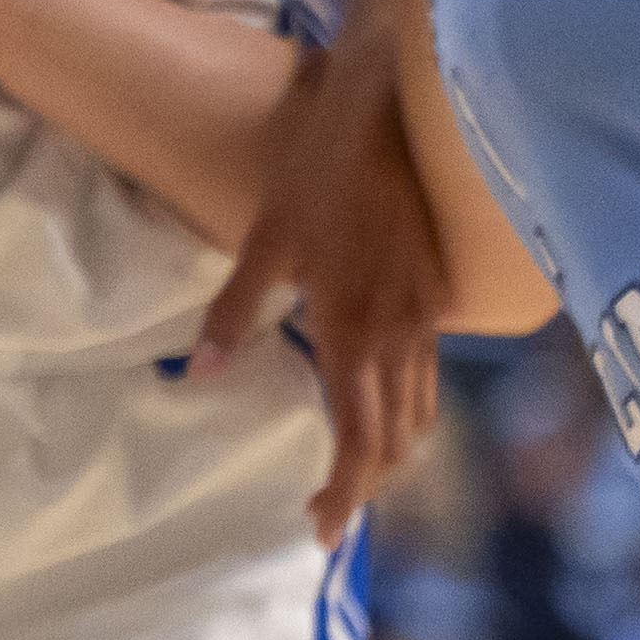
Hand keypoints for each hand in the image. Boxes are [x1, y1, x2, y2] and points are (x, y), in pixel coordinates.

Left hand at [200, 45, 448, 544]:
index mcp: (351, 327)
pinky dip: (409, 404)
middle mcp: (399, 331)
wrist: (392, 111)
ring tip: (356, 474)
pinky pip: (431, 368)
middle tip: (332, 511)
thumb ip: (233, 312)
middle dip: (366, 483)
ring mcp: (428, 312)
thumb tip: (198, 374)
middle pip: (396, 437)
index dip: (344, 491)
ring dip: (392, 449)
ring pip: (421, 407)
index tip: (322, 528)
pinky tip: (383, 406)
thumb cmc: (316, 170)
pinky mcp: (441, 290)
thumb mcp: (262, 240)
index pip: (357, 437)